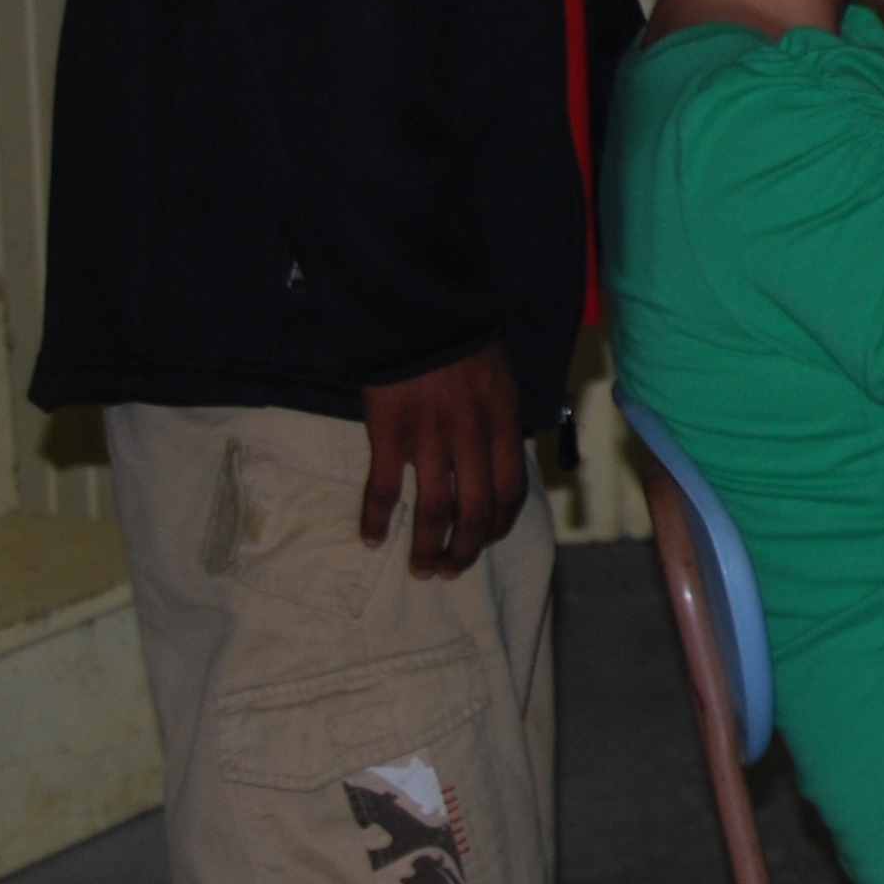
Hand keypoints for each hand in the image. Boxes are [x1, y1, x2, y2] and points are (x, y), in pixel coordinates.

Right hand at [360, 346, 526, 578]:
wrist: (422, 312)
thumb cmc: (464, 346)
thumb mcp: (501, 383)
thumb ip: (500, 425)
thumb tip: (499, 463)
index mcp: (504, 424)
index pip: (511, 491)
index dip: (501, 525)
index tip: (489, 541)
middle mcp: (473, 437)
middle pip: (476, 511)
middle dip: (466, 549)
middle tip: (452, 570)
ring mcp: (430, 438)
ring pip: (435, 510)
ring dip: (428, 547)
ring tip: (421, 569)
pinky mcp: (390, 434)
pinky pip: (383, 489)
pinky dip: (377, 520)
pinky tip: (372, 539)